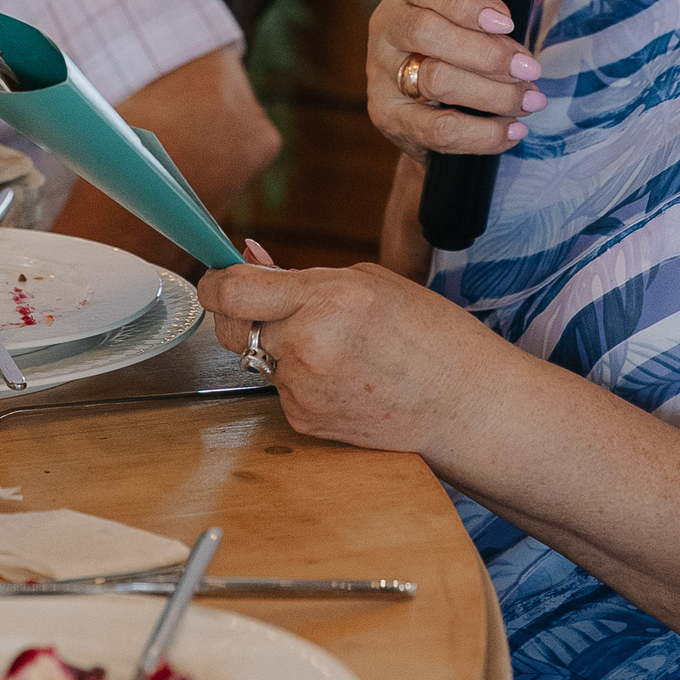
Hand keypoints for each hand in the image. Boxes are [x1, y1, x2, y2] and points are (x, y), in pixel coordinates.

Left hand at [200, 260, 498, 455]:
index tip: (216, 278)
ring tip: (335, 346)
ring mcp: (303, 390)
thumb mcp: (371, 283)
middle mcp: (307, 347)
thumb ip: (303, 276)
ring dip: (280, 346)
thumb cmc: (433, 336)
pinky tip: (343, 376)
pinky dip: (300, 376)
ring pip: (259, 357)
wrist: (465, 406)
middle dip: (241, 313)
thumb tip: (249, 259)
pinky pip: (281, 387)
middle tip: (272, 306)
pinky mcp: (305, 420)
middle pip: (233, 327)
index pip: (233, 291)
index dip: (215, 282)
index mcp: (327, 301)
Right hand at [365, 0, 545, 160]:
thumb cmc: (471, 43)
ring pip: (434, 80)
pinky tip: (510, 131)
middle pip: (427, 33)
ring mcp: (380, 71)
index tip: (507, 20)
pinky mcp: (386, 115)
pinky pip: (436, 129)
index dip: (467, 2)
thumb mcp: (495, 14)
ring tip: (530, 101)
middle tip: (531, 69)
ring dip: (493, 94)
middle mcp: (387, 23)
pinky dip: (481, 134)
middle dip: (488, 54)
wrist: (439, 104)